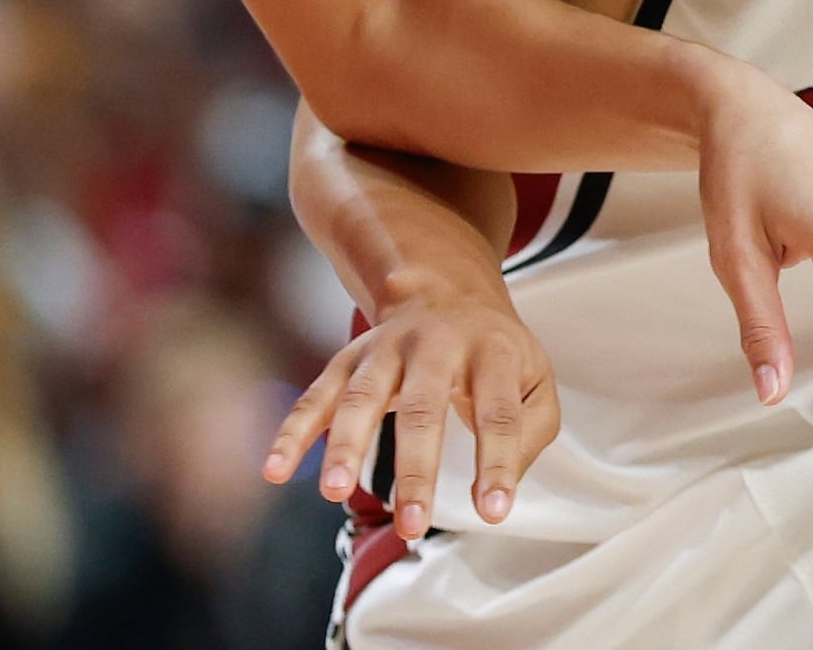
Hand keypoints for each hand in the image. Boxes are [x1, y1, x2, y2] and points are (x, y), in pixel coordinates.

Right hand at [264, 278, 554, 541]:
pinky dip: (294, 431)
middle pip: (423, 407)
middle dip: (416, 469)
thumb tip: (498, 485)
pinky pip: (317, 395)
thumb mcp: (535, 377)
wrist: (444, 289)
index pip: (498, 412)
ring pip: (361, 397)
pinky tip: (276, 469)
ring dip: (346, 446)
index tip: (493, 511)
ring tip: (337, 493)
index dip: (498, 462)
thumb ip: (532, 430)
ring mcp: (385, 349)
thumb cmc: (494, 350)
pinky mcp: (349, 359)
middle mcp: (435, 344)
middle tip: (413, 523)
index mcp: (492, 349)